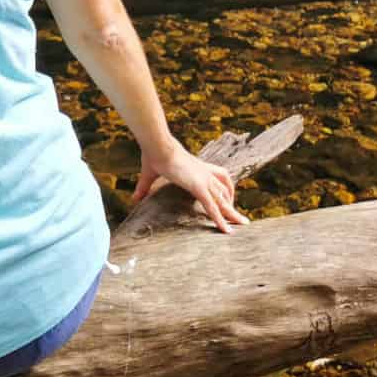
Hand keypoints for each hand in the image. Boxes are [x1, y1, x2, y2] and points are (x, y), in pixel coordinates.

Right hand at [131, 138, 246, 231]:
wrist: (157, 146)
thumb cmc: (154, 155)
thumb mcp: (150, 175)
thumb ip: (145, 188)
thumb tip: (134, 199)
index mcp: (198, 168)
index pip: (220, 179)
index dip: (227, 191)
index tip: (229, 202)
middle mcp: (205, 174)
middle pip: (225, 192)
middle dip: (233, 206)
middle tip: (242, 220)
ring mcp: (204, 180)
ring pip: (222, 202)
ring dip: (231, 215)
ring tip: (242, 226)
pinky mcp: (199, 186)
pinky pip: (212, 207)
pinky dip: (219, 219)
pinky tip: (225, 230)